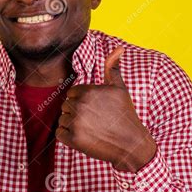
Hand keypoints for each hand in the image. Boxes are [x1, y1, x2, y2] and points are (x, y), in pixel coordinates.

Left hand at [56, 46, 155, 172]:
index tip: (95, 109)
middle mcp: (80, 105)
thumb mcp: (120, 88)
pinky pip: (59, 133)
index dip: (81, 102)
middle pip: (65, 106)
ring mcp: (75, 122)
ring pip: (62, 119)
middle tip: (94, 120)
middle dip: (76, 112)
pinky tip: (84, 137)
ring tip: (90, 129)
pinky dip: (68, 137)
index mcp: (87, 91)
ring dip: (72, 125)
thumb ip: (113, 68)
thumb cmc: (125, 114)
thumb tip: (119, 48)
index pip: (71, 94)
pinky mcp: (73, 139)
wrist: (131, 144)